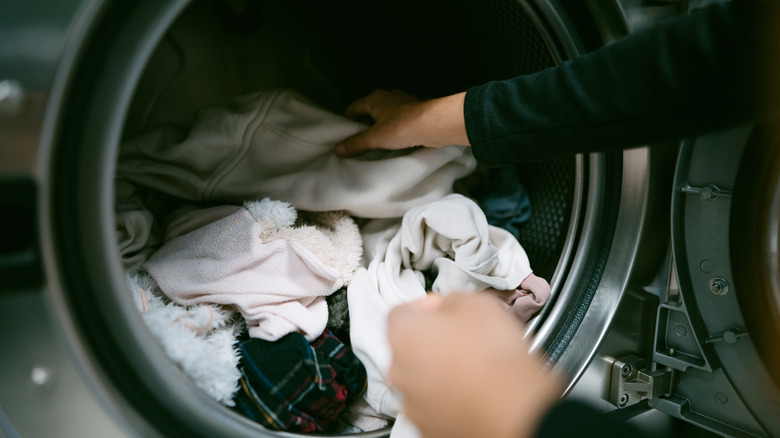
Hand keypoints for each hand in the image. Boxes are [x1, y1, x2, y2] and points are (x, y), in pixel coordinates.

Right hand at [335, 89, 469, 156]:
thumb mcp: (374, 138)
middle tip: (359, 139)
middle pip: (370, 110)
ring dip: (381, 125)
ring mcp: (404, 103)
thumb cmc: (401, 127)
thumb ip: (356, 143)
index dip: (347, 119)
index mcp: (375, 99)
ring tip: (377, 142)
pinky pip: (400, 119)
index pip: (354, 106)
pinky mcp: (416, 112)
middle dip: (364, 123)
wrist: (433, 125)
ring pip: (386, 114)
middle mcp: (389, 97)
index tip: (344, 132)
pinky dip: (395, 128)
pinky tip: (396, 139)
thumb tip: (339, 149)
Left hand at [386, 293, 562, 437]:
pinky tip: (476, 391)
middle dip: (433, 339)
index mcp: (402, 334)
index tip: (445, 307)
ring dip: (441, 370)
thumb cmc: (493, 356)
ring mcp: (412, 404)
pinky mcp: (430, 428)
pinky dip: (450, 398)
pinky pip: (436, 405)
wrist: (514, 409)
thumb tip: (449, 306)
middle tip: (463, 336)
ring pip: (422, 379)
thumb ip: (451, 300)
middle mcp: (399, 371)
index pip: (402, 311)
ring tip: (475, 367)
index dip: (426, 306)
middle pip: (409, 348)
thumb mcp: (475, 302)